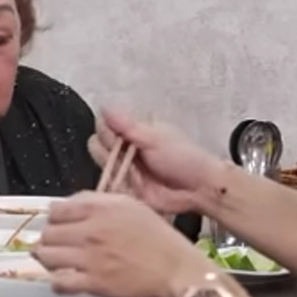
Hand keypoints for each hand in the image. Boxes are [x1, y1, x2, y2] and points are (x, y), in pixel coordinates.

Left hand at [32, 192, 214, 296]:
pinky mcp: (94, 283)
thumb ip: (97, 200)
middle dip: (50, 239)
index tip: (60, 224)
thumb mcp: (129, 205)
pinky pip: (59, 283)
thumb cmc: (157, 238)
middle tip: (59, 245)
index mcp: (100, 209)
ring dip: (48, 259)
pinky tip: (65, 280)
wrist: (175, 269)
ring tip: (58, 262)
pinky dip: (58, 282)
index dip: (55, 218)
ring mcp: (90, 258)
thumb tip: (71, 202)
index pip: (56, 210)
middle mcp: (91, 231)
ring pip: (47, 256)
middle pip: (48, 233)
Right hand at [90, 109, 221, 214]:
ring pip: (101, 166)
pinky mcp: (125, 189)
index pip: (102, 125)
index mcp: (132, 131)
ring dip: (115, 170)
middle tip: (131, 156)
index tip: (123, 138)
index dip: (108, 132)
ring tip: (136, 173)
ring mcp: (123, 169)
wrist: (199, 188)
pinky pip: (108, 187)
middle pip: (97, 145)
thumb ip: (127, 125)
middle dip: (110, 152)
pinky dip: (118, 186)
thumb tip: (105, 106)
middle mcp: (124, 148)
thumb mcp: (155, 138)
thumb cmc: (183, 158)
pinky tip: (134, 186)